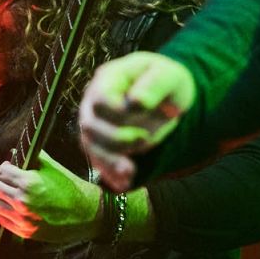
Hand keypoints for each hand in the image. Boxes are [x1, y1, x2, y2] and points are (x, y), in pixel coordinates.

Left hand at [0, 151, 101, 245]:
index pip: (3, 172)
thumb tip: (15, 151)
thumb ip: (33, 157)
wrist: (87, 215)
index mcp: (29, 183)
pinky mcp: (25, 231)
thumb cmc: (72, 188)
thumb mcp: (53, 167)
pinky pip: (1, 220)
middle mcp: (23, 201)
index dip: (3, 167)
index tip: (6, 165)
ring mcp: (23, 219)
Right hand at [78, 52, 195, 190]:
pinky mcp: (101, 143)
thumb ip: (154, 85)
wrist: (167, 96)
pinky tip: (125, 182)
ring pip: (91, 146)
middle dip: (117, 138)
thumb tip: (136, 102)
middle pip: (90, 125)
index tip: (141, 111)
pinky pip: (99, 161)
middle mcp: (94, 101)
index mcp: (109, 78)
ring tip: (131, 171)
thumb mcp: (169, 76)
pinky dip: (111, 173)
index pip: (100, 99)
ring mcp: (95, 123)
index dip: (116, 111)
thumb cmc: (166, 81)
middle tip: (144, 138)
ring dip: (111, 161)